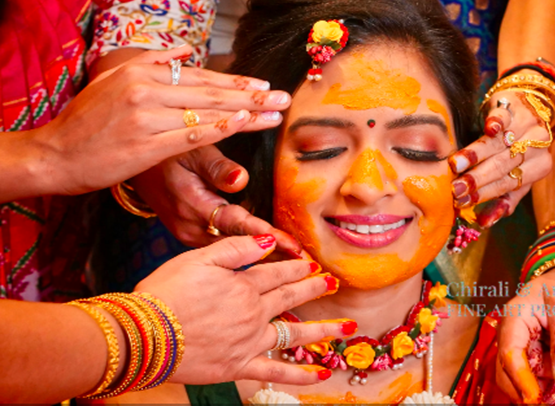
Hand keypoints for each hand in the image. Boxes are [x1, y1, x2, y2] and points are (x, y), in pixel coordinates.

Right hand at [34, 46, 290, 195]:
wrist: (54, 153)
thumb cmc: (87, 121)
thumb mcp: (113, 80)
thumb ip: (152, 62)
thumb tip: (186, 51)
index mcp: (140, 70)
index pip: (200, 75)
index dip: (235, 80)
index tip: (263, 84)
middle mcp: (145, 87)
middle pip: (211, 91)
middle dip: (252, 94)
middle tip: (283, 97)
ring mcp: (146, 115)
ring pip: (207, 111)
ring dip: (246, 112)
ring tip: (274, 113)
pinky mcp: (146, 144)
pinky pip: (191, 134)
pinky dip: (220, 128)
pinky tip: (243, 124)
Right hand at [131, 145, 301, 254]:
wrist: (138, 168)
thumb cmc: (169, 153)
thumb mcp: (193, 150)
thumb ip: (218, 166)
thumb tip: (242, 179)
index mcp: (192, 205)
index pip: (237, 224)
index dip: (268, 236)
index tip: (294, 247)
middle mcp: (190, 228)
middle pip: (239, 247)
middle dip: (275, 257)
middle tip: (308, 268)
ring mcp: (189, 238)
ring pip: (232, 254)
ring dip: (264, 260)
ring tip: (298, 271)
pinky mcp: (190, 240)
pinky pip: (223, 253)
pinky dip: (248, 257)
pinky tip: (272, 264)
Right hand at [136, 234, 351, 384]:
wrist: (145, 335)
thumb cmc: (165, 294)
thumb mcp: (199, 258)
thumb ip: (236, 248)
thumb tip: (269, 241)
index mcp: (244, 284)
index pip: (278, 272)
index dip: (296, 266)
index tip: (311, 263)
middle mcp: (254, 313)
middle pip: (291, 298)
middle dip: (315, 289)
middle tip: (333, 283)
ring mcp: (249, 341)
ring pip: (294, 334)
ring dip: (323, 331)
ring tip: (348, 328)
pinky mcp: (239, 366)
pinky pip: (277, 372)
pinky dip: (300, 375)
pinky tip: (322, 374)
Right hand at [448, 88, 552, 226]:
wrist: (530, 108)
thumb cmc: (518, 148)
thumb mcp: (518, 174)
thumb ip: (505, 198)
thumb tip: (483, 223)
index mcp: (539, 167)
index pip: (508, 183)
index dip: (484, 193)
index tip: (461, 201)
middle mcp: (537, 146)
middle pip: (503, 165)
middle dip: (478, 178)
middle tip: (455, 188)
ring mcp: (526, 124)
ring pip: (500, 143)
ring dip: (478, 154)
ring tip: (456, 164)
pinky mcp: (513, 105)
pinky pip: (505, 115)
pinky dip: (498, 122)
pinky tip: (489, 128)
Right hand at [495, 266, 554, 403]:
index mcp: (516, 318)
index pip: (509, 353)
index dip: (520, 379)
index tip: (535, 399)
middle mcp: (517, 336)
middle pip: (511, 373)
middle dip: (533, 387)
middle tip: (554, 396)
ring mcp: (531, 349)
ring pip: (535, 380)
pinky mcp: (546, 358)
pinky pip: (553, 378)